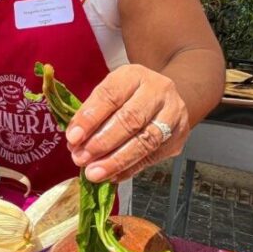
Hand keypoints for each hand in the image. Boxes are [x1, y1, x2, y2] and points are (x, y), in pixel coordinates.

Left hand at [66, 64, 189, 183]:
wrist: (164, 97)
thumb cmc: (129, 96)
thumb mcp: (109, 93)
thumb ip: (91, 113)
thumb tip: (75, 142)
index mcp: (134, 75)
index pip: (111, 95)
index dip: (90, 118)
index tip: (73, 138)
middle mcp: (158, 91)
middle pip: (130, 119)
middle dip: (102, 142)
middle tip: (81, 158)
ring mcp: (173, 114)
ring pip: (145, 141)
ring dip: (116, 161)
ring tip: (94, 173)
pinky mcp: (178, 136)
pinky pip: (152, 156)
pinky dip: (130, 169)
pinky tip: (112, 175)